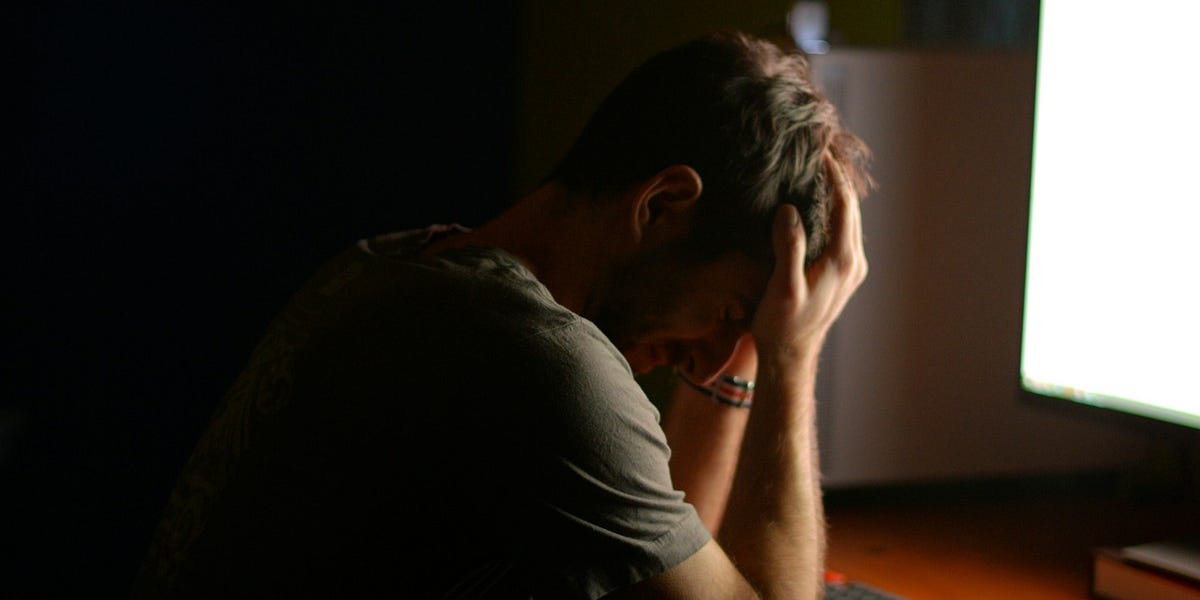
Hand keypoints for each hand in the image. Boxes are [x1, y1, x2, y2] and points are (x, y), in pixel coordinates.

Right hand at [750, 154, 866, 365]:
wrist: (790, 356)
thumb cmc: (782, 324)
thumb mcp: (782, 286)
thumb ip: (789, 247)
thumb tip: (789, 209)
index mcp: (842, 261)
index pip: (844, 205)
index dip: (833, 175)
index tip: (820, 150)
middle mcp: (853, 262)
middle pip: (851, 208)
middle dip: (837, 178)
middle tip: (819, 151)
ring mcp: (851, 268)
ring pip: (849, 220)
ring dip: (836, 194)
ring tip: (818, 169)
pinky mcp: (843, 273)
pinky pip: (843, 232)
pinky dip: (833, 212)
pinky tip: (816, 203)